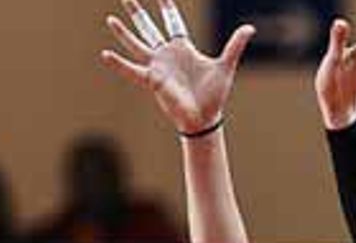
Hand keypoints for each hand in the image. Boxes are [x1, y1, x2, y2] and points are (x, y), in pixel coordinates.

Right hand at [100, 0, 255, 134]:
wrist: (205, 118)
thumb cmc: (214, 95)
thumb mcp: (226, 66)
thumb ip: (235, 45)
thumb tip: (250, 28)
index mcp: (183, 49)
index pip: (173, 24)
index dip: (168, 9)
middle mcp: (167, 55)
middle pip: (149, 28)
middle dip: (138, 13)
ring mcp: (157, 67)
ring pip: (137, 45)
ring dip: (124, 33)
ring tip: (110, 19)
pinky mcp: (152, 81)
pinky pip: (132, 70)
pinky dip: (119, 63)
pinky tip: (105, 54)